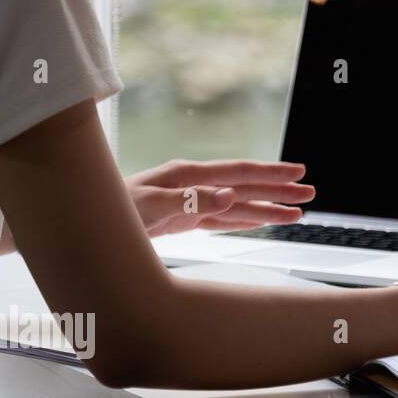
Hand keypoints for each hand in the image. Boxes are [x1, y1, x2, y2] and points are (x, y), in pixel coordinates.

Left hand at [125, 159, 315, 237]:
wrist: (87, 224)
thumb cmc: (113, 211)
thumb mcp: (152, 206)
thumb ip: (192, 201)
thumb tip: (231, 196)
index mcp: (188, 174)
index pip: (239, 172)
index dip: (270, 174)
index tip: (298, 173)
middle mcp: (194, 185)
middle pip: (245, 187)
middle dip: (278, 191)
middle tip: (309, 193)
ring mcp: (191, 202)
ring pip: (239, 205)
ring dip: (268, 208)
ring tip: (297, 213)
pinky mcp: (185, 219)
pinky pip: (223, 220)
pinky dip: (245, 220)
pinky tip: (263, 220)